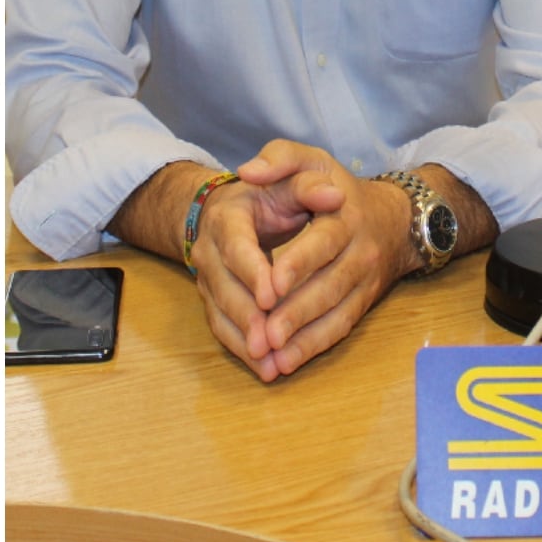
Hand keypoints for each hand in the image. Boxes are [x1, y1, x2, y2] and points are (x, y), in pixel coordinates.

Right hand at [187, 161, 346, 380]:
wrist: (241, 207)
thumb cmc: (276, 191)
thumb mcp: (295, 173)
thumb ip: (310, 181)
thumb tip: (333, 194)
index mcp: (228, 216)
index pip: (236, 246)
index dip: (252, 272)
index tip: (272, 294)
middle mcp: (210, 249)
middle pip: (224, 287)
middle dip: (247, 316)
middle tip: (270, 341)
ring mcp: (208, 278)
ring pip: (221, 313)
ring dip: (243, 340)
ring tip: (269, 363)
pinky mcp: (215, 299)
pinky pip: (222, 328)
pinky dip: (242, 351)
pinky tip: (264, 368)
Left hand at [231, 139, 418, 378]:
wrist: (394, 218)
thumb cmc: (338, 188)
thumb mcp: (313, 160)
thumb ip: (280, 157)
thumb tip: (249, 170)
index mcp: (345, 215)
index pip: (323, 241)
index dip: (299, 264)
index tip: (272, 284)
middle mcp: (360, 250)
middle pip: (329, 285)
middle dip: (297, 312)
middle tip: (266, 334)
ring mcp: (365, 280)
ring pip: (336, 313)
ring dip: (305, 337)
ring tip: (273, 356)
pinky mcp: (364, 302)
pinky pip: (341, 328)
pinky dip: (315, 347)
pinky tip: (287, 361)